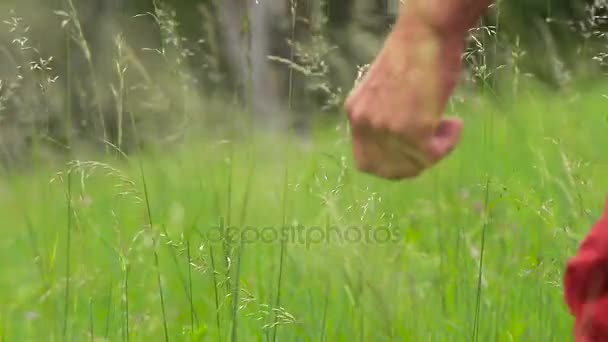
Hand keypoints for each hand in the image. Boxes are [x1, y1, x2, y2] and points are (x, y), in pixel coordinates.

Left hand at [345, 11, 467, 179]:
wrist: (427, 33)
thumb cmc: (414, 54)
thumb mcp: (385, 92)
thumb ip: (384, 117)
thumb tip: (403, 145)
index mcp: (355, 112)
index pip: (365, 161)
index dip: (390, 164)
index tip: (411, 153)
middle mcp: (364, 124)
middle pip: (387, 171)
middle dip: (413, 165)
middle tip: (433, 146)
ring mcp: (386, 130)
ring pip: (413, 165)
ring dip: (435, 150)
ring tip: (448, 124)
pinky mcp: (412, 131)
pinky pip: (433, 155)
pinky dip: (449, 143)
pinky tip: (455, 124)